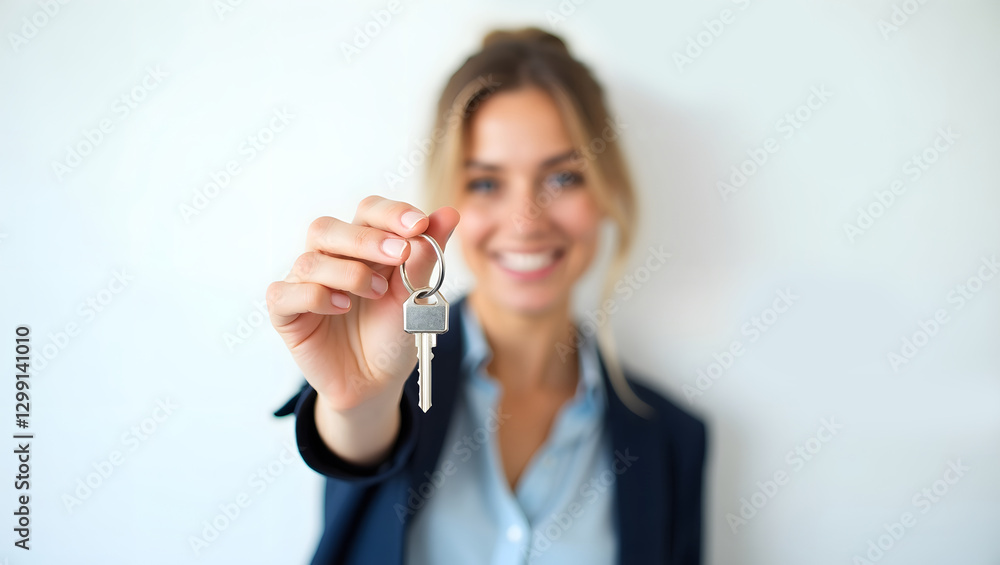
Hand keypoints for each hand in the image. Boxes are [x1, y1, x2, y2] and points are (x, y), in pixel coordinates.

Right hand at [267, 196, 460, 412]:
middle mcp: (329, 258)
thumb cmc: (393, 334)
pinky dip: (316, 296)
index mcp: (363, 247)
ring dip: (349, 272)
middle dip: (367, 238)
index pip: (366, 212)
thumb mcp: (415, 296)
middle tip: (400, 254)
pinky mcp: (286, 313)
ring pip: (310, 259)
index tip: (419, 224)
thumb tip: (448, 214)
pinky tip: (342, 307)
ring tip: (376, 292)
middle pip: (328, 228)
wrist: (378, 382)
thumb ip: (426, 256)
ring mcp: (304, 284)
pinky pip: (285, 293)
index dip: (389, 213)